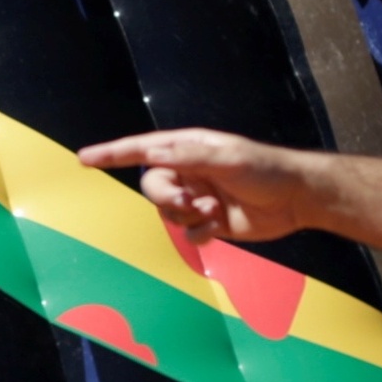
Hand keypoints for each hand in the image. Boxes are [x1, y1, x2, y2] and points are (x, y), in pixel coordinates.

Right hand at [77, 127, 313, 242]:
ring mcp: (198, 197)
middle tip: (189, 201)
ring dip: (187, 215)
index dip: (112, 153)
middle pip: (152, 186)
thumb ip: (189, 157)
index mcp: (188, 149)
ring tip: (214, 211)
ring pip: (168, 212)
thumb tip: (151, 154)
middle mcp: (189, 172)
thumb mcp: (228, 157)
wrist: (297, 199)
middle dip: (165, 197)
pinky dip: (199, 233)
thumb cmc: (265, 169)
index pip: (142, 149)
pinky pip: (187, 233)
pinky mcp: (210, 223)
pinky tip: (219, 226)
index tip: (84, 158)